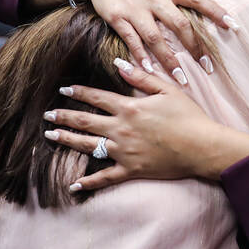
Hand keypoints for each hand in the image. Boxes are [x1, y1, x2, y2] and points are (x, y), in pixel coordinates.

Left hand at [45, 58, 248, 192]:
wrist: (202, 147)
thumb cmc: (189, 116)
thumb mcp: (167, 90)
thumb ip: (141, 77)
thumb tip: (119, 63)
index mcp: (129, 107)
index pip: (97, 97)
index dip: (78, 92)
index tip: (63, 89)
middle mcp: (121, 129)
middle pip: (85, 121)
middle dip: (64, 116)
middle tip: (47, 114)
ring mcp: (124, 151)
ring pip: (88, 146)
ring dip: (68, 140)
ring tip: (51, 136)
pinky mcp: (131, 170)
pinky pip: (105, 178)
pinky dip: (88, 182)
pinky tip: (74, 184)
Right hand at [67, 0, 239, 78]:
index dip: (217, 12)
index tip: (234, 27)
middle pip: (179, 24)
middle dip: (195, 47)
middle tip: (207, 67)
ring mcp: (135, 9)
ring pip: (155, 38)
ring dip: (168, 59)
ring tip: (180, 78)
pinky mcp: (117, 18)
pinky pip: (131, 40)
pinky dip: (139, 56)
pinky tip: (148, 70)